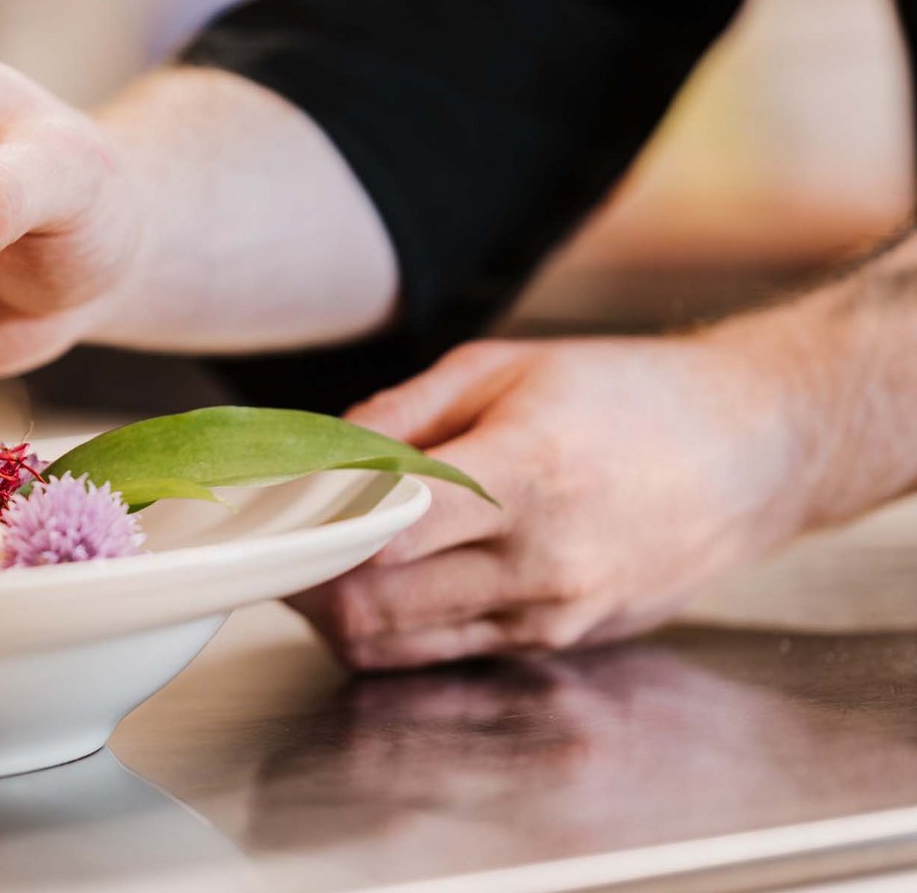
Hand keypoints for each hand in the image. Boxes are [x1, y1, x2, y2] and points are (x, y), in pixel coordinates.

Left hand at [288, 335, 809, 669]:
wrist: (753, 448)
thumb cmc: (629, 395)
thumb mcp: (504, 367)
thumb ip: (400, 415)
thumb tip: (318, 452)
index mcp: (527, 474)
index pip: (384, 528)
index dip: (310, 526)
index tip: (266, 510)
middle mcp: (542, 558)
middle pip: (374, 603)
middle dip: (303, 581)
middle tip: (269, 546)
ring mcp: (553, 611)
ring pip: (398, 644)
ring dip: (335, 615)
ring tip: (308, 566)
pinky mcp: (560, 640)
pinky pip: (444, 653)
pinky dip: (391, 631)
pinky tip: (371, 588)